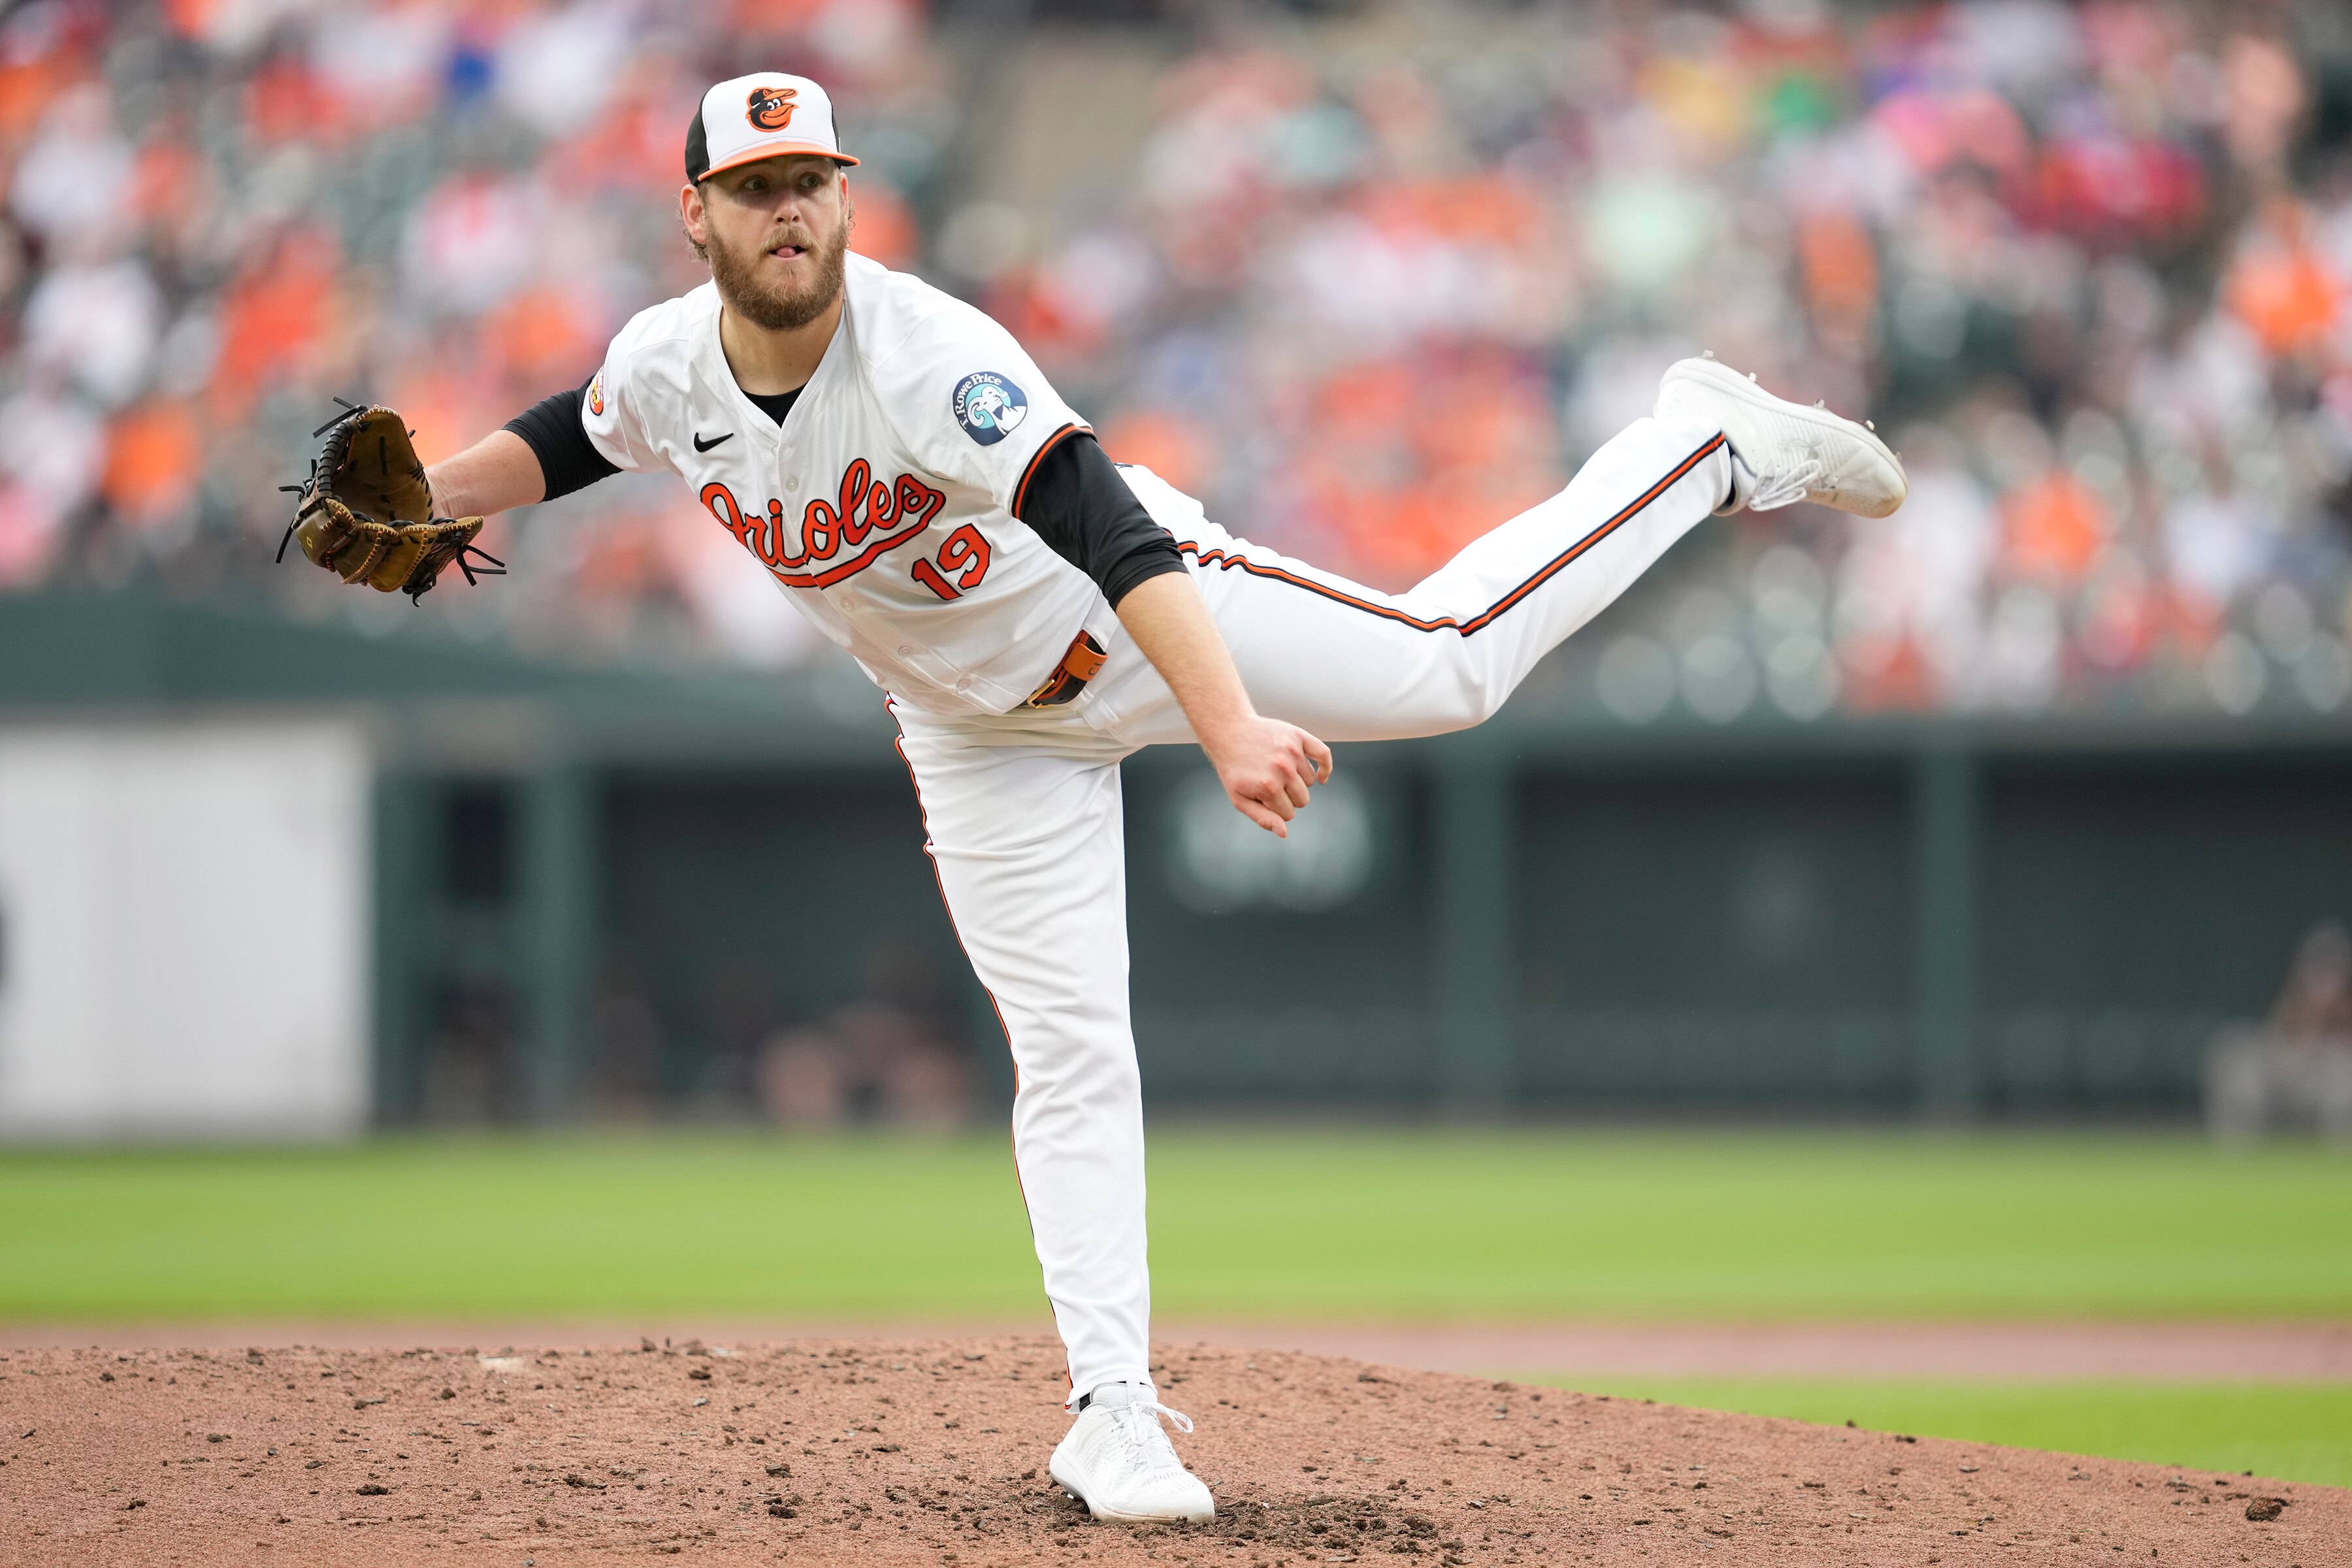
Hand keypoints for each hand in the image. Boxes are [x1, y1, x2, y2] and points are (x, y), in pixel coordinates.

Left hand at [1203, 713, 1332, 836]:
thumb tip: (1284, 833)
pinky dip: (1325, 767)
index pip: (1288, 814)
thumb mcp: (1239, 799)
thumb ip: (1262, 818)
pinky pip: (1324, 754)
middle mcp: (1282, 769)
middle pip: (1303, 799)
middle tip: (1271, 784)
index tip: (1264, 798)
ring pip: (1310, 781)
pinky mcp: (1297, 736)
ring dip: (1297, 780)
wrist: (1229, 733)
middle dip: (1288, 797)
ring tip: (1278, 770)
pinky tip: (1321, 776)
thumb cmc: (1234, 769)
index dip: (1276, 808)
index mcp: (1268, 787)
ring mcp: (1292, 751)